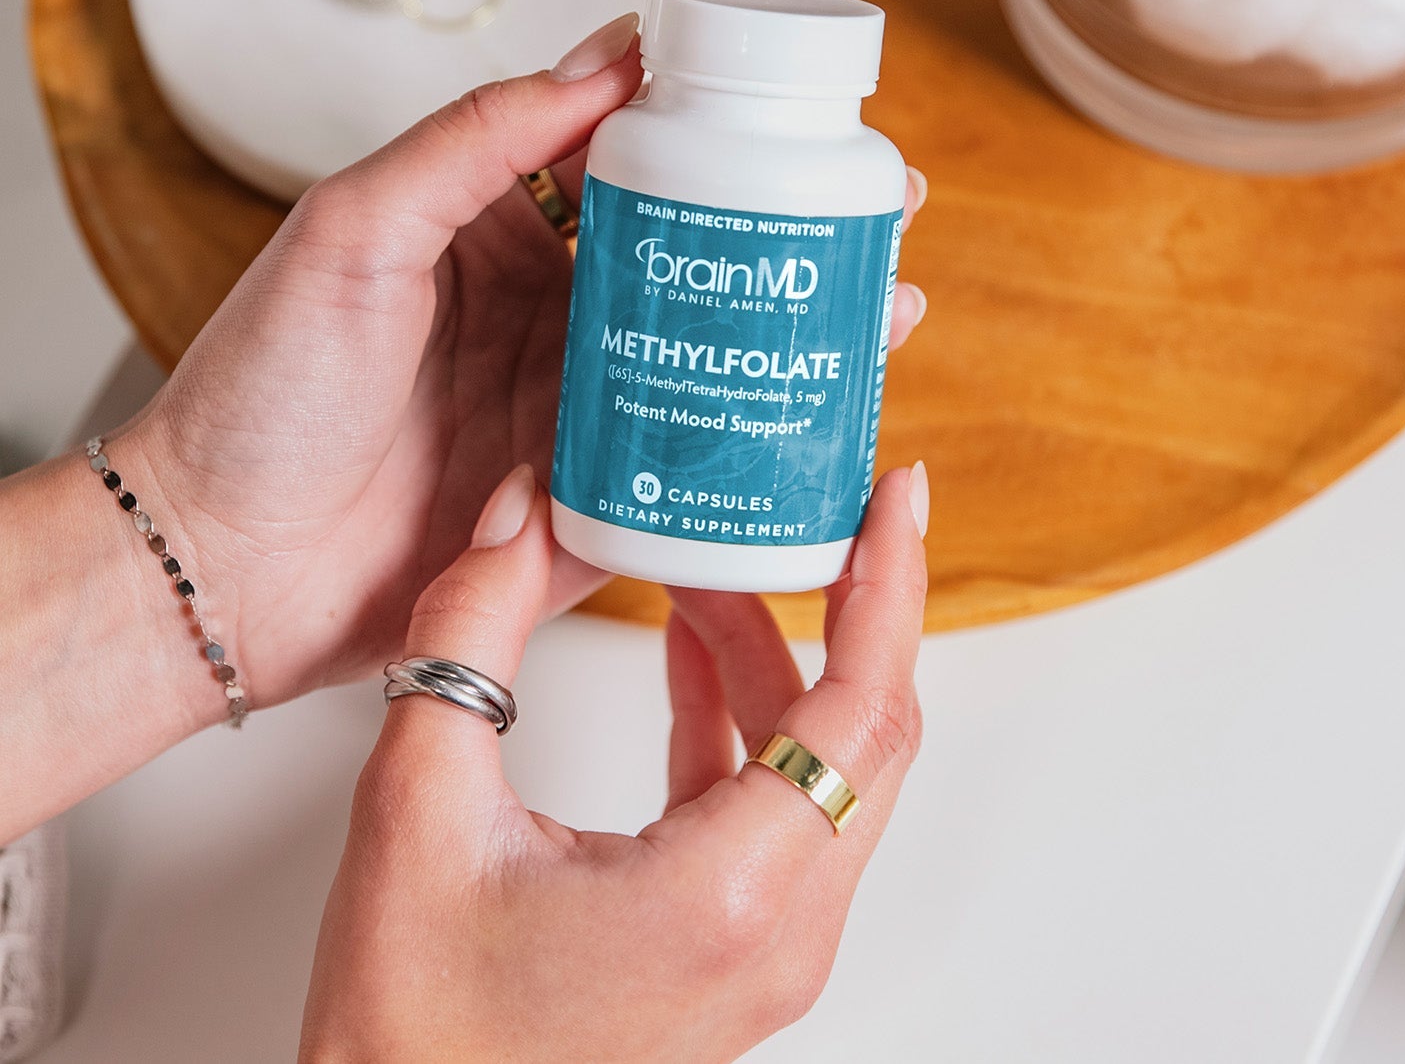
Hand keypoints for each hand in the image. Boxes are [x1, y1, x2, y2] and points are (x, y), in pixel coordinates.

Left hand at [109, 13, 927, 720]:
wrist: (221, 566)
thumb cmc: (258, 398)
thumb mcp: (353, 229)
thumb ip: (473, 140)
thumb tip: (599, 71)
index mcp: (495, 241)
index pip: (624, 161)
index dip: (711, 127)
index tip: (788, 101)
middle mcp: (548, 322)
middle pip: (694, 259)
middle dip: (787, 228)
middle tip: (875, 201)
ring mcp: (575, 412)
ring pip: (709, 355)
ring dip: (798, 325)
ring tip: (883, 297)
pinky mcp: (588, 503)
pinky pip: (687, 464)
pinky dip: (761, 438)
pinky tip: (825, 413)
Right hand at [300, 462, 929, 1062]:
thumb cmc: (408, 1034)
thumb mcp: (417, 804)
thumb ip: (473, 632)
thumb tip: (523, 513)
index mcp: (727, 897)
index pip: (864, 709)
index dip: (890, 583)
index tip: (895, 494)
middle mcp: (776, 933)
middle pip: (868, 731)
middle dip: (845, 601)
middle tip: (818, 508)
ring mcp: (765, 950)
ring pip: (823, 766)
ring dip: (774, 655)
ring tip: (705, 568)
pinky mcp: (734, 948)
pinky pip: (774, 809)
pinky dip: (743, 718)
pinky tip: (692, 649)